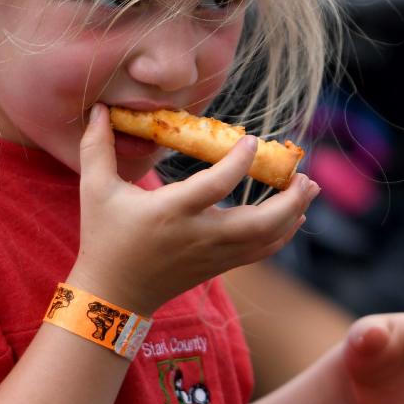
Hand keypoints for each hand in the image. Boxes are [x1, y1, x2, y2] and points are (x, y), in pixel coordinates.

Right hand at [69, 104, 319, 315]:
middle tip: (303, 173)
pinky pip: (260, 252)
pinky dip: (282, 235)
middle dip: (288, 199)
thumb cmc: (104, 237)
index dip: (238, 162)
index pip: (216, 185)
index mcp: (171, 212)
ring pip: (265, 239)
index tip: (252, 140)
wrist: (114, 294)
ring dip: (292, 214)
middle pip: (258, 222)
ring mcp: (212, 254)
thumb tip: (97, 109)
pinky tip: (293, 216)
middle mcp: (199, 235)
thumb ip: (96, 147)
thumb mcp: (94, 190)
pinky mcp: (218, 266)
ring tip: (308, 188)